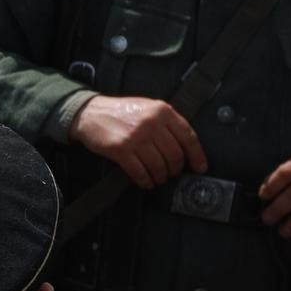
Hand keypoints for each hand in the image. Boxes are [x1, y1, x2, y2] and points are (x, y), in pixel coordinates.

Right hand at [68, 95, 205, 188]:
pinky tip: (147, 182)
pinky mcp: (121, 150)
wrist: (91, 113)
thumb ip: (167, 122)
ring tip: (159, 178)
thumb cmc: (121, 112)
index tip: (200, 168)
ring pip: (159, 166)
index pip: (188, 137)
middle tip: (172, 173)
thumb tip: (185, 146)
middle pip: (175, 155)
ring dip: (161, 177)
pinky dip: (146, 181)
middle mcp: (151, 123)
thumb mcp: (148, 108)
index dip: (196, 156)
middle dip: (175, 169)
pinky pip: (140, 172)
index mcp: (162, 111)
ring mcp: (136, 137)